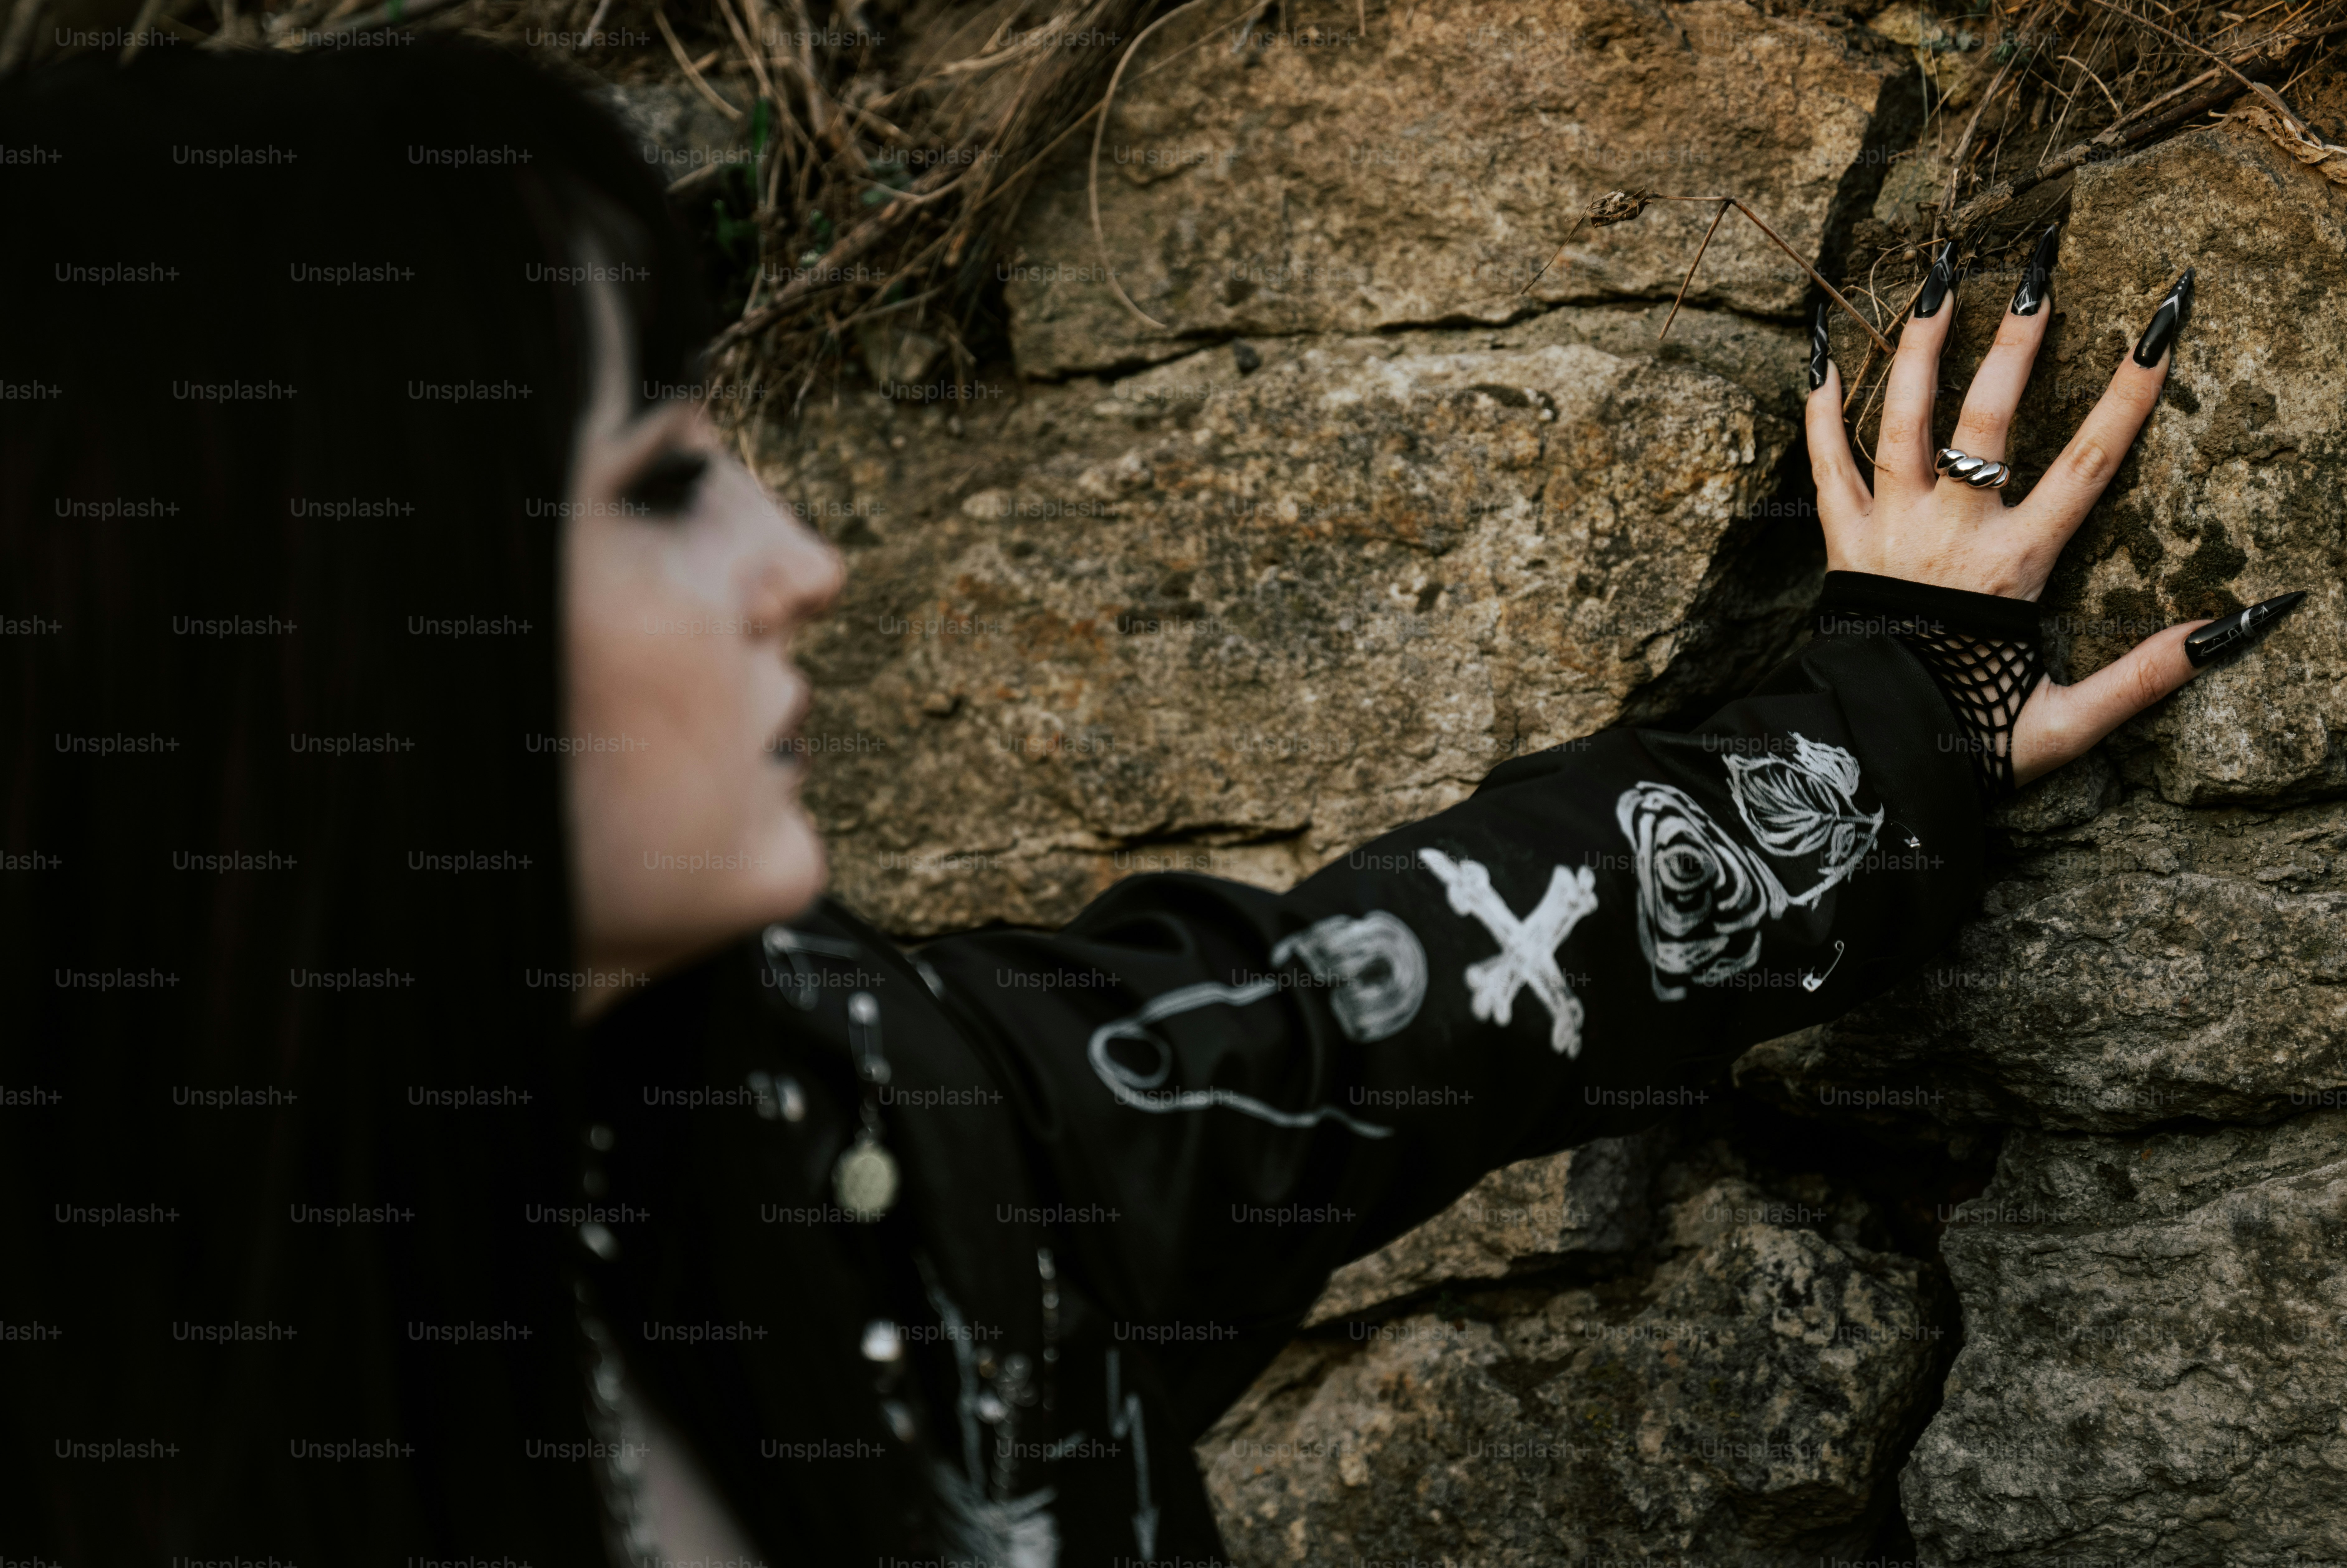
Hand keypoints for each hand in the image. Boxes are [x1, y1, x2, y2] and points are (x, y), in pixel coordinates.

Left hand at [1805, 239, 2202, 787]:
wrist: (1870, 758)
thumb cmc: (1968, 738)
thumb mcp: (2066, 721)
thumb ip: (2145, 676)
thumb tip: (2233, 629)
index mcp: (2015, 567)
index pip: (2089, 464)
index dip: (2129, 396)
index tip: (2159, 329)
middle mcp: (1951, 534)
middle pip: (1987, 420)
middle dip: (2014, 346)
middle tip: (2034, 278)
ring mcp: (1888, 531)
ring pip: (1902, 422)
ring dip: (1919, 349)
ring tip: (1937, 284)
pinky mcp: (1838, 543)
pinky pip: (1823, 464)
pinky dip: (1817, 410)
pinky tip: (1816, 356)